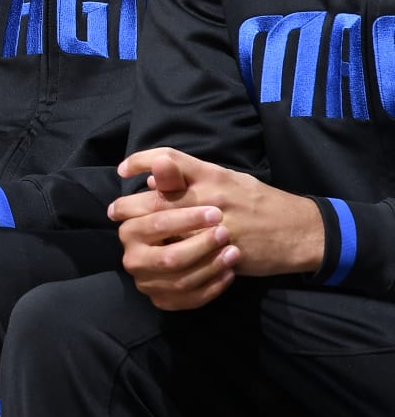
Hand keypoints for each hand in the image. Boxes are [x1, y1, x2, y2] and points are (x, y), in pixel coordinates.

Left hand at [110, 148, 323, 309]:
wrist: (301, 231)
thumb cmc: (260, 201)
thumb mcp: (228, 179)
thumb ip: (191, 177)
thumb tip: (154, 178)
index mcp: (212, 175)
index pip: (168, 158)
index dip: (140, 161)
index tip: (122, 169)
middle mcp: (211, 197)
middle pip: (156, 200)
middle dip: (129, 207)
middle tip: (115, 212)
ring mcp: (217, 227)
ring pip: (167, 231)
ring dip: (143, 235)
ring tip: (129, 237)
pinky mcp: (223, 254)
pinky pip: (188, 258)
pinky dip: (170, 257)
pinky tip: (158, 258)